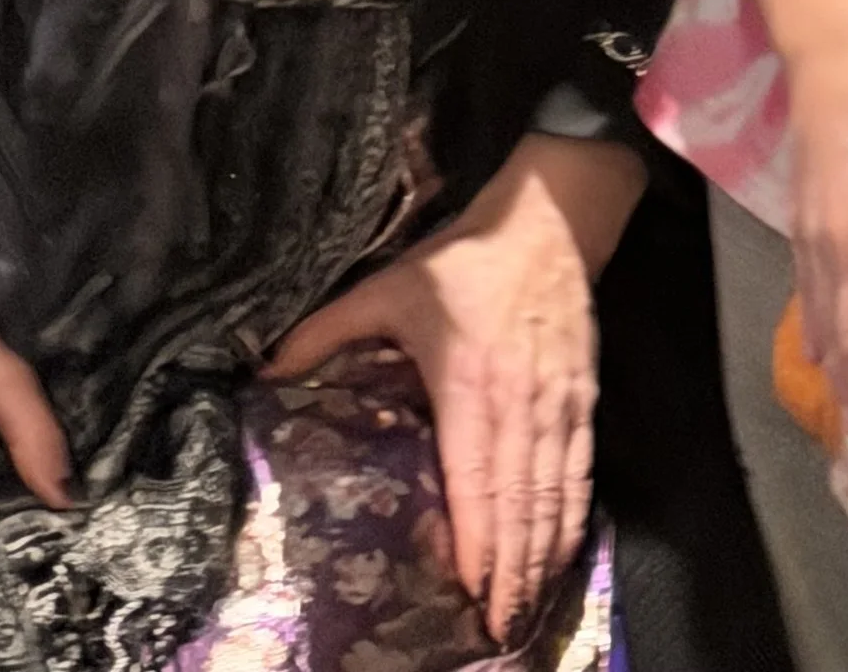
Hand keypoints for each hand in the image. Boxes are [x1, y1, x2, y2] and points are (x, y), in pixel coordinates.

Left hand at [267, 134, 641, 646]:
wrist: (549, 219)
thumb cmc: (464, 260)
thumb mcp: (389, 288)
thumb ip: (327, 332)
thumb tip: (264, 369)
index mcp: (468, 381)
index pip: (475, 475)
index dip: (478, 537)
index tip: (471, 589)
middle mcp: (518, 403)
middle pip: (518, 502)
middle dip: (509, 571)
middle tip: (499, 628)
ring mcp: (556, 404)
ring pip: (552, 495)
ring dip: (541, 557)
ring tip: (525, 610)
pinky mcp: (583, 398)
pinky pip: (580, 471)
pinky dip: (572, 519)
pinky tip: (562, 556)